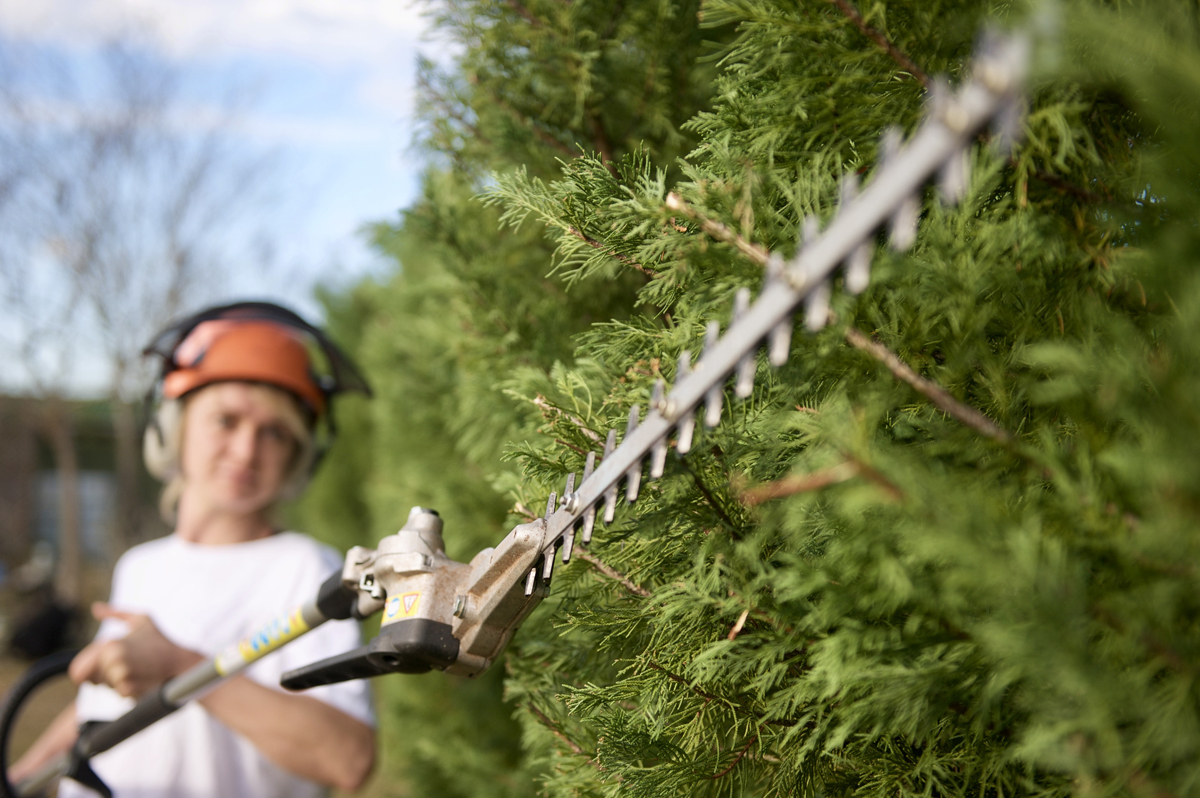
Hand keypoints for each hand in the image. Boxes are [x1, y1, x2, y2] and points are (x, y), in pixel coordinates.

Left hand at [68, 603, 202, 697]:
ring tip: (137, 670)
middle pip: (91, 681)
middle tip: (127, 667)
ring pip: (105, 687)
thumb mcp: (141, 620)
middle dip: (104, 677)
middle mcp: (112, 661)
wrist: (181, 663)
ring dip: (117, 683)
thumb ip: (115, 613)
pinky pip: (118, 695)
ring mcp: (121, 677)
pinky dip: (128, 690)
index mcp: (109, 645)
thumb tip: (95, 608)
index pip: (78, 671)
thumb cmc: (160, 641)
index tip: (105, 667)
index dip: (87, 672)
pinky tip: (142, 679)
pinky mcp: (130, 690)